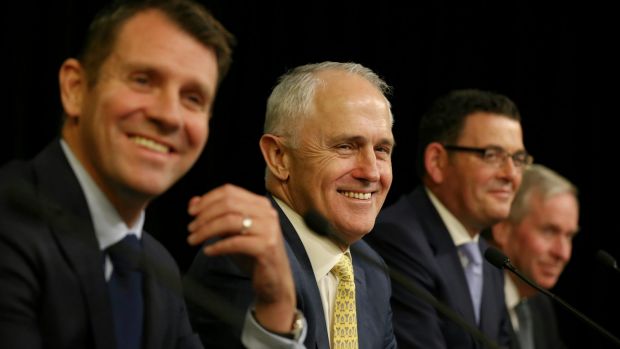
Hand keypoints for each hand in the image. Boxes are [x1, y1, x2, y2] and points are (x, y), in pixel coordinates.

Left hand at [187, 184, 295, 332]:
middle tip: (191, 228)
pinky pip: (236, 242)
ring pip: (230, 221)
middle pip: (229, 204)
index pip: (230, 191)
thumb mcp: (232, 232)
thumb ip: (216, 215)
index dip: (207, 199)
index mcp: (260, 204)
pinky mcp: (267, 246)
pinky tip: (208, 251)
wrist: (274, 280)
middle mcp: (267, 213)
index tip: (191, 211)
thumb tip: (193, 202)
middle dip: (205, 215)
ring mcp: (268, 229)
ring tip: (194, 240)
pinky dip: (218, 246)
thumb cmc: (253, 255)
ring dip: (207, 230)